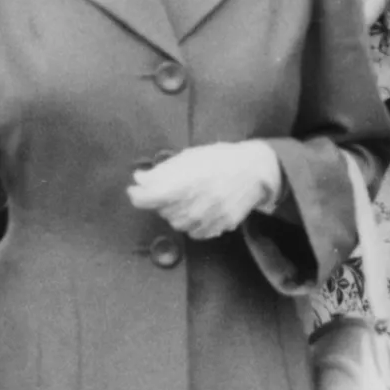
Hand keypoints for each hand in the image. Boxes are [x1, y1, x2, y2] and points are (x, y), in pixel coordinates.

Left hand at [124, 143, 285, 242]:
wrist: (254, 171)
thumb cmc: (219, 159)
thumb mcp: (189, 157)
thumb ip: (163, 171)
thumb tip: (139, 179)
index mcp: (182, 185)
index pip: (146, 199)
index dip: (137, 195)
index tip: (136, 190)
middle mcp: (192, 207)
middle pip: (161, 212)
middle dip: (162, 200)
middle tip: (174, 187)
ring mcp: (206, 220)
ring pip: (177, 224)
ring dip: (177, 212)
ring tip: (189, 197)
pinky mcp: (217, 228)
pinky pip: (195, 233)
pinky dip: (192, 223)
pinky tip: (200, 208)